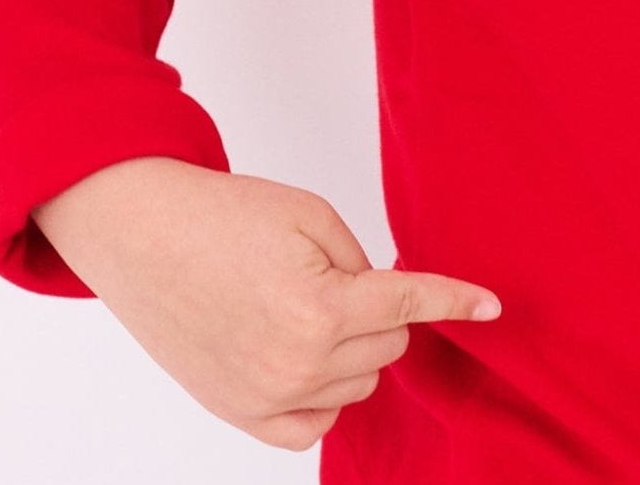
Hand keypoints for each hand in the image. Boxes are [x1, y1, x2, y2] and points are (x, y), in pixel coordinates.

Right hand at [32, 155, 501, 450]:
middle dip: (380, 307)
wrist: (146, 236)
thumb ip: (363, 263)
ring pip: (360, 383)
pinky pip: (314, 424)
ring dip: (354, 348)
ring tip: (305, 304)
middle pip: (389, 344)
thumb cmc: (226, 215)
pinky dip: (326, 392)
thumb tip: (390, 303)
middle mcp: (297, 365)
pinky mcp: (239, 414)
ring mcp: (266, 398)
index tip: (493, 307)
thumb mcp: (312, 216)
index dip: (456, 300)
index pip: (410, 304)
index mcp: (321, 308)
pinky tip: (308, 355)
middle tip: (329, 273)